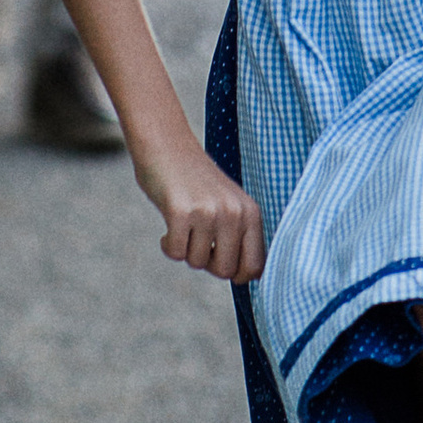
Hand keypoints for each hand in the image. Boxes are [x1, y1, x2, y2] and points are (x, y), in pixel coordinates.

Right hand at [140, 136, 265, 283]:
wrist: (166, 145)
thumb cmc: (196, 181)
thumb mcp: (229, 203)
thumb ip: (239, 235)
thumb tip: (246, 278)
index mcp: (250, 212)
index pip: (255, 265)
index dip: (238, 275)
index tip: (222, 266)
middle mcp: (233, 213)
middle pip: (225, 271)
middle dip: (208, 264)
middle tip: (197, 242)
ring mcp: (208, 212)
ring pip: (197, 262)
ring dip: (186, 251)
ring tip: (184, 227)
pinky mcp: (181, 212)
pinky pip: (175, 253)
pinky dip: (168, 245)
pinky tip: (168, 227)